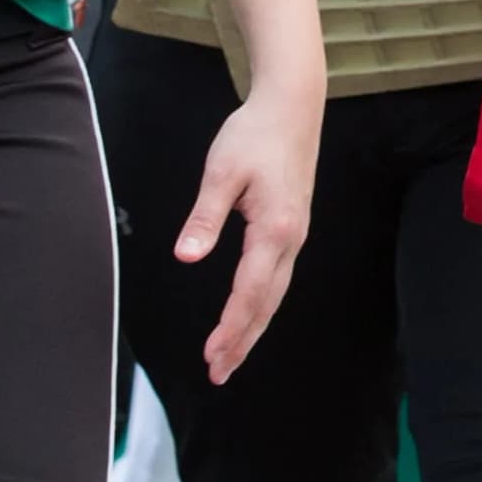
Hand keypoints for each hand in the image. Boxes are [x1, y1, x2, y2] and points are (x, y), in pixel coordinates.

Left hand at [182, 82, 319, 382]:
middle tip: (218, 373)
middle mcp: (291, 239)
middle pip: (267, 303)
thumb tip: (186, 256)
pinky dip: (261, 306)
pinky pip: (276, 279)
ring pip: (274, 294)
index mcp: (274, 229)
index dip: (230, 326)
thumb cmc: (255, 135)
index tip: (211, 354)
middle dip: (242, 341)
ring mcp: (295, 235)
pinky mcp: (290, 228)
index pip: (250, 291)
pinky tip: (247, 315)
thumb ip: (205, 216)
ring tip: (229, 357)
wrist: (292, 108)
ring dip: (252, 327)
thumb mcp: (222, 172)